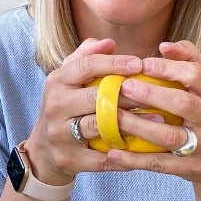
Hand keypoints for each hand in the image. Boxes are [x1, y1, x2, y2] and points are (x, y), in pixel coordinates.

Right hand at [22, 38, 142, 183]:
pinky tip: (145, 150)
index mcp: (57, 81)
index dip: (114, 63)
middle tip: (155, 93)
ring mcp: (60, 133)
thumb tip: (109, 42)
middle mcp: (56, 105)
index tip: (139, 63)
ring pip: (100, 127)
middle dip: (128, 95)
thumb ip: (86, 57)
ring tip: (158, 120)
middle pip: (95, 97)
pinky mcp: (68, 158)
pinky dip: (124, 156)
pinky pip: (101, 158)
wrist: (43, 149)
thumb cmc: (65, 106)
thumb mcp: (68, 79)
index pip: (86, 66)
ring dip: (132, 124)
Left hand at [95, 40, 200, 184]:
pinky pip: (160, 164)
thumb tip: (164, 46)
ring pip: (169, 136)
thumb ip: (190, 61)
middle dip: (152, 94)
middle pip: (183, 104)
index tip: (143, 63)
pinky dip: (136, 159)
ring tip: (115, 117)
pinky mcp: (189, 168)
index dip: (170, 68)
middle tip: (125, 86)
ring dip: (140, 126)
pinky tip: (113, 152)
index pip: (197, 75)